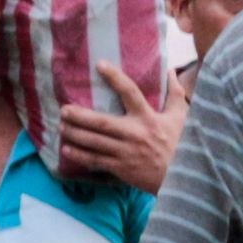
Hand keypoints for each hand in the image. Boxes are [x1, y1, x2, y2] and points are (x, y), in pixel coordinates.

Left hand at [54, 65, 178, 189]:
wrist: (180, 177)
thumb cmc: (178, 144)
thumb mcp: (181, 117)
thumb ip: (175, 94)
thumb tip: (172, 71)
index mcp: (148, 118)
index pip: (130, 92)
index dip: (115, 78)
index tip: (100, 65)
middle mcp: (134, 133)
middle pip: (102, 123)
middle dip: (80, 116)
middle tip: (64, 110)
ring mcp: (126, 152)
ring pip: (95, 142)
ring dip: (75, 134)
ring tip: (61, 127)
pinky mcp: (121, 168)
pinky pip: (96, 160)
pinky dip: (80, 155)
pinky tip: (67, 149)